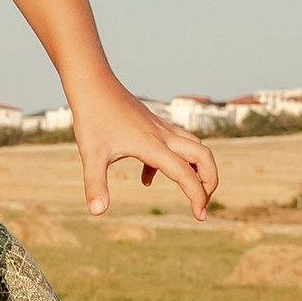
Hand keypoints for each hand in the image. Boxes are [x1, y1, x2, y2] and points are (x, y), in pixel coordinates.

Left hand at [75, 91, 217, 220]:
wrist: (93, 83)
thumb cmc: (92, 117)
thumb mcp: (91, 154)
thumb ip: (95, 184)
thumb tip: (96, 212)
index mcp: (153, 145)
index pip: (185, 174)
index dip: (197, 196)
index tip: (200, 216)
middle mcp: (163, 136)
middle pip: (203, 156)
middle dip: (210, 181)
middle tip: (202, 205)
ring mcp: (161, 128)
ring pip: (194, 147)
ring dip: (199, 169)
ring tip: (190, 192)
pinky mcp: (153, 124)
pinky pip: (175, 144)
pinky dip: (172, 163)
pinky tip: (147, 178)